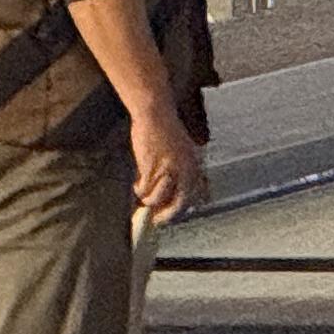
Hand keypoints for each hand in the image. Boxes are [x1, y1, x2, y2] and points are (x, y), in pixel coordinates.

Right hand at [128, 104, 206, 221]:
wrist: (156, 115)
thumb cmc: (165, 134)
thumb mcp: (181, 154)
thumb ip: (181, 175)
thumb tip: (173, 201)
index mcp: (195, 166)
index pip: (193, 197)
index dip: (180, 211)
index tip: (168, 217)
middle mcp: (186, 170)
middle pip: (179, 205)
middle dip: (165, 215)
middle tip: (154, 218)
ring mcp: (170, 170)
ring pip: (155, 199)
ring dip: (146, 198)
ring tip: (142, 188)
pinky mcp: (153, 168)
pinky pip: (143, 190)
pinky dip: (138, 188)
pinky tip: (138, 179)